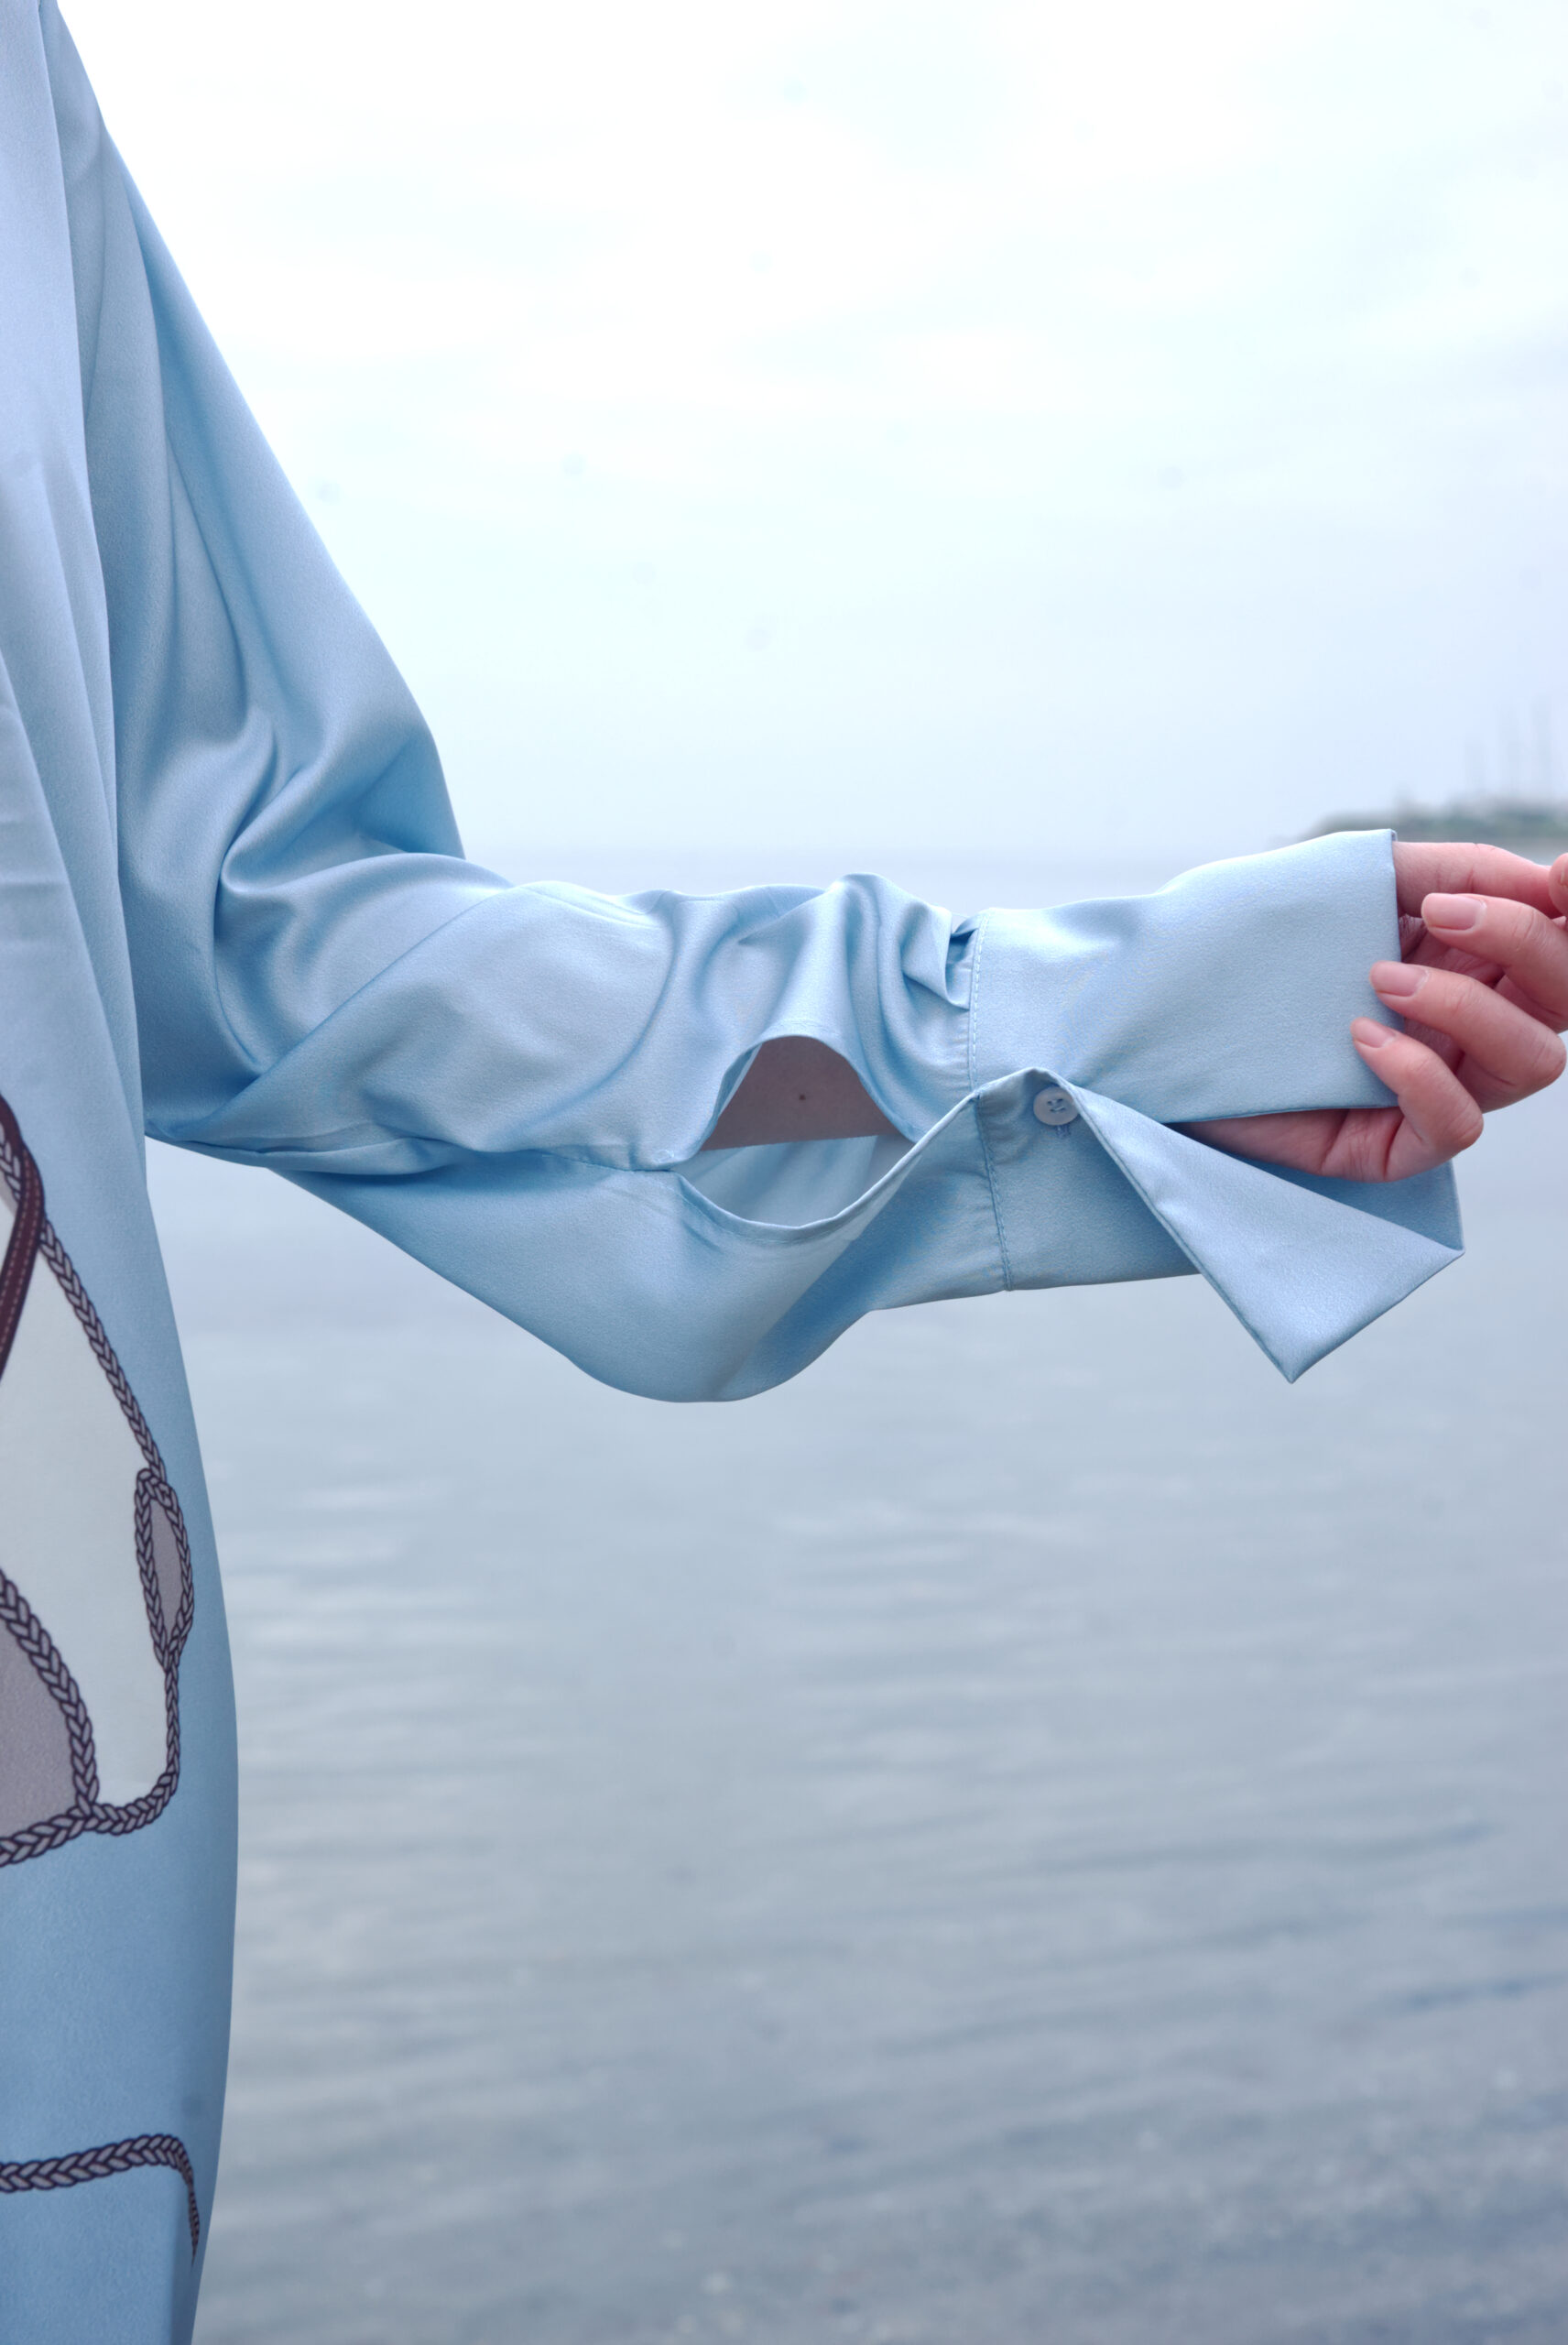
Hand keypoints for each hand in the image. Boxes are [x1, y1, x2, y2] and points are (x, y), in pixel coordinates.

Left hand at [1188, 842, 1567, 1181]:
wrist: (1153, 1021)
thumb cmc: (1246, 951)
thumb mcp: (1342, 886)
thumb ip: (1440, 870)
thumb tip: (1539, 873)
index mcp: (1469, 956)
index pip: (1560, 937)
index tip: (1560, 873)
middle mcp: (1466, 1023)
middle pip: (1563, 995)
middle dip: (1525, 944)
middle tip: (1443, 913)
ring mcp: (1435, 1086)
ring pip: (1533, 1060)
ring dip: (1469, 1007)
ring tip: (1380, 979)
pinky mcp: (1391, 1146)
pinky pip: (1457, 1125)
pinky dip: (1420, 1074)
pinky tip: (1361, 1040)